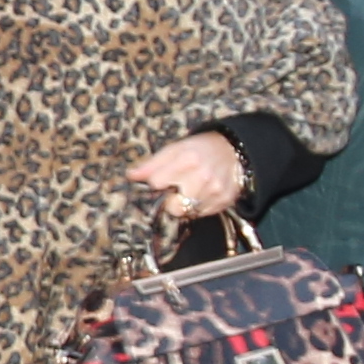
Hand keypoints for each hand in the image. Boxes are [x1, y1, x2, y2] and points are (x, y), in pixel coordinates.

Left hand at [128, 132, 250, 220]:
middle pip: (173, 207)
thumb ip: (152, 164)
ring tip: (191, 189)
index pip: (157, 183)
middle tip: (176, 189)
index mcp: (187, 159)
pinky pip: (202, 214)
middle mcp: (203, 177)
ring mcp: (215, 191)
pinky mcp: (224, 201)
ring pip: (188, 213)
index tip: (161, 180)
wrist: (232, 150)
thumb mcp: (174, 149)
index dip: (156, 183)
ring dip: (185, 204)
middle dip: (171, 200)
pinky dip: (199, 207)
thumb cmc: (198, 149)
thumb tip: (131, 175)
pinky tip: (202, 193)